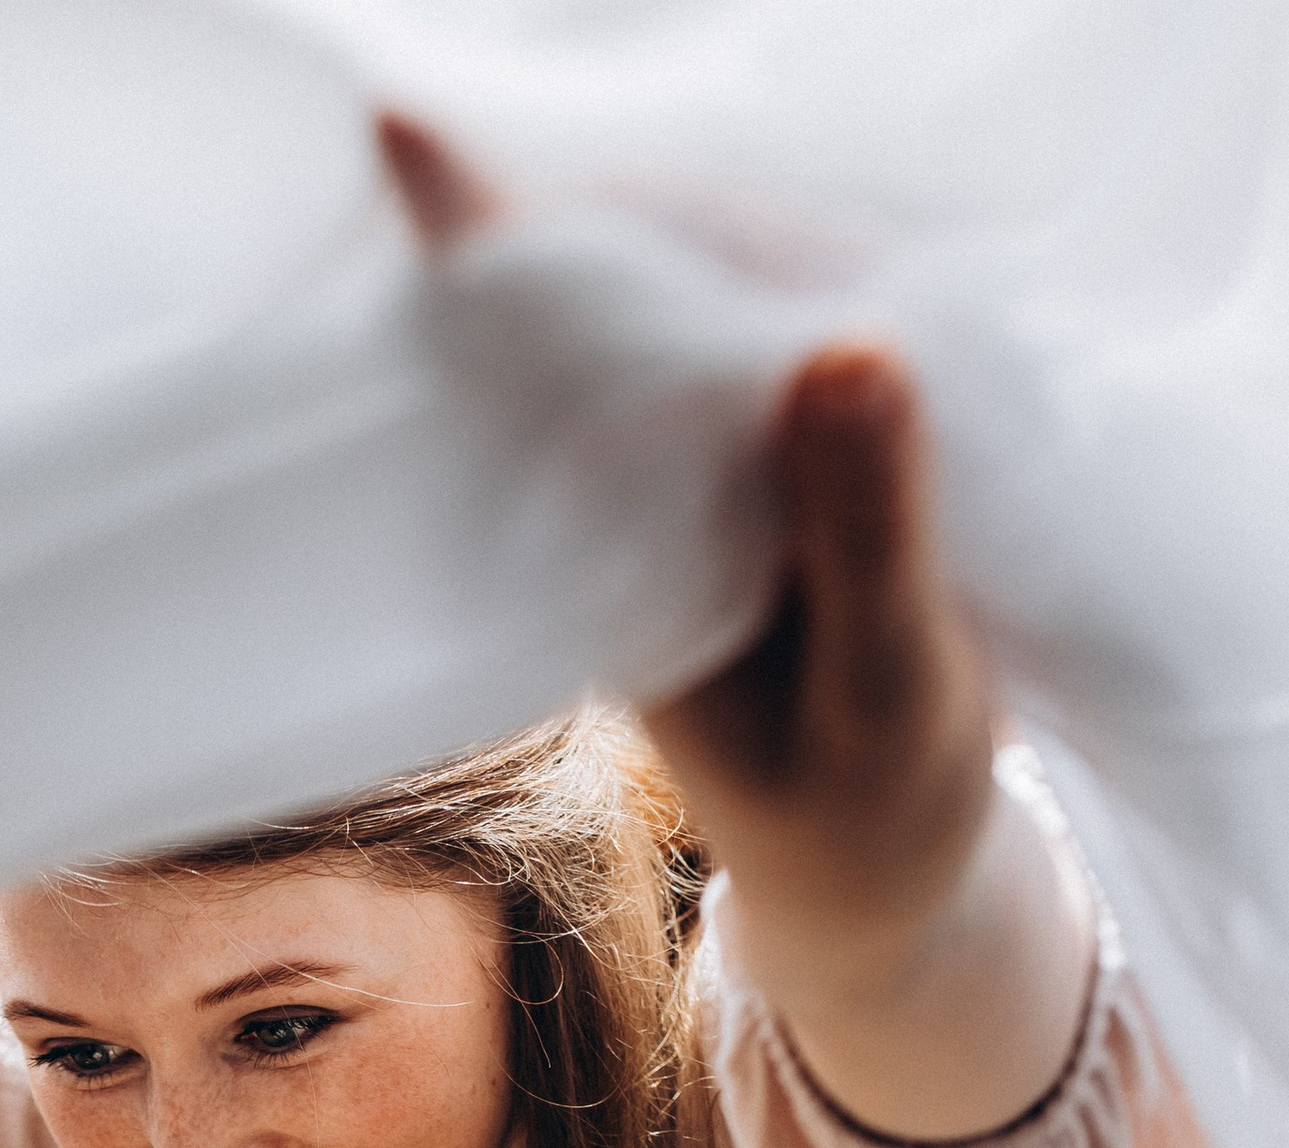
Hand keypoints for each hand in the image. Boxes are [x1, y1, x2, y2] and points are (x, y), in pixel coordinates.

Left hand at [379, 113, 1091, 1140]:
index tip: (400, 131)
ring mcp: (697, 479)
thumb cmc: (874, 806)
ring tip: (717, 187)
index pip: (538, 374)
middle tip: (562, 138)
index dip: (476, 245)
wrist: (888, 875)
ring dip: (700, 225)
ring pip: (677, 310)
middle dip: (596, 205)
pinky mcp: (762, 469)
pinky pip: (747, 343)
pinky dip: (770, 278)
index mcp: (625, 560)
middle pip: (595, 311)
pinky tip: (788, 242)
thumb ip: (865, 527)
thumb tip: (848, 347)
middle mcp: (638, 503)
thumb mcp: (882, 686)